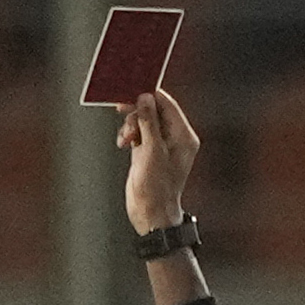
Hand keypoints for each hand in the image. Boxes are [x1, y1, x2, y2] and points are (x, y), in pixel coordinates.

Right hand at [115, 87, 200, 232]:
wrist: (150, 214)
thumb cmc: (156, 188)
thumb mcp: (151, 151)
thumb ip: (149, 122)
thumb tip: (146, 98)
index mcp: (184, 136)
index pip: (167, 104)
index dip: (150, 95)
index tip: (132, 90)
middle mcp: (175, 138)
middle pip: (155, 111)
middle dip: (137, 112)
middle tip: (121, 109)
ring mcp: (162, 145)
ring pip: (145, 121)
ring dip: (131, 125)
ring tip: (125, 138)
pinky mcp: (149, 152)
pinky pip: (139, 133)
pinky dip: (130, 135)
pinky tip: (123, 143)